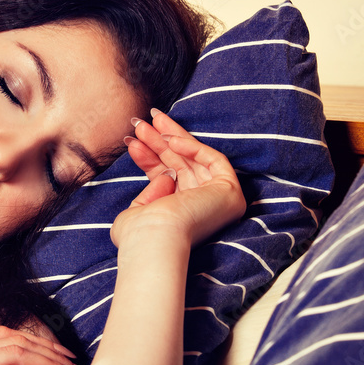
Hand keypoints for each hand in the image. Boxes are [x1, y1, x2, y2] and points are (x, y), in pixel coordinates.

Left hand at [111, 108, 245, 251]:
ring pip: (194, 160)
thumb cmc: (140, 234)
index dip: (151, 158)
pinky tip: (169, 139)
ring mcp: (219, 202)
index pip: (168, 179)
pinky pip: (215, 160)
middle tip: (140, 124)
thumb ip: (152, 190)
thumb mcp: (139, 209)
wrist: (154, 240)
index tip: (133, 141)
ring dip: (169, 138)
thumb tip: (167, 173)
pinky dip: (193, 146)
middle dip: (160, 143)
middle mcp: (202, 210)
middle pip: (181, 166)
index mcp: (181, 217)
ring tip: (146, 124)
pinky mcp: (230, 192)